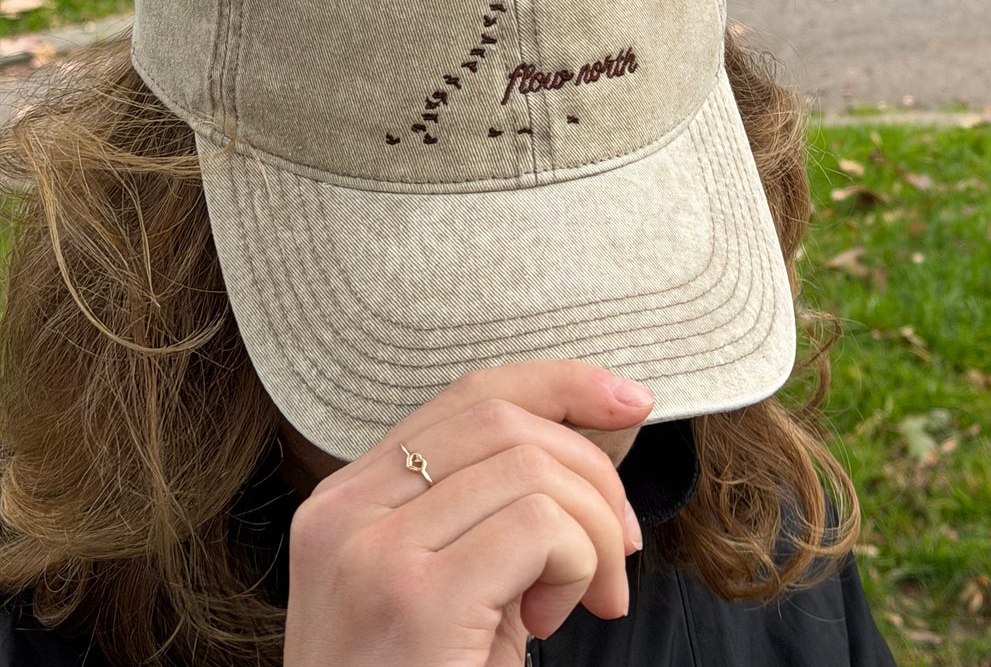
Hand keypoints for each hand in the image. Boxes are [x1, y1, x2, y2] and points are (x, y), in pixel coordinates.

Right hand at [283, 360, 653, 666]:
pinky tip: (554, 622)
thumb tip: (598, 432)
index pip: (469, 396)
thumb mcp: (447, 590)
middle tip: (619, 552)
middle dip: (592, 471)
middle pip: (505, 421)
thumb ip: (492, 511)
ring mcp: (374, 553)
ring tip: (584, 602)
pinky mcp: (417, 599)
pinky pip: (540, 526)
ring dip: (592, 533)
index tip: (628, 402)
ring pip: (534, 468)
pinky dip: (577, 564)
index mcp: (345, 503)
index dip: (561, 384)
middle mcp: (345, 514)